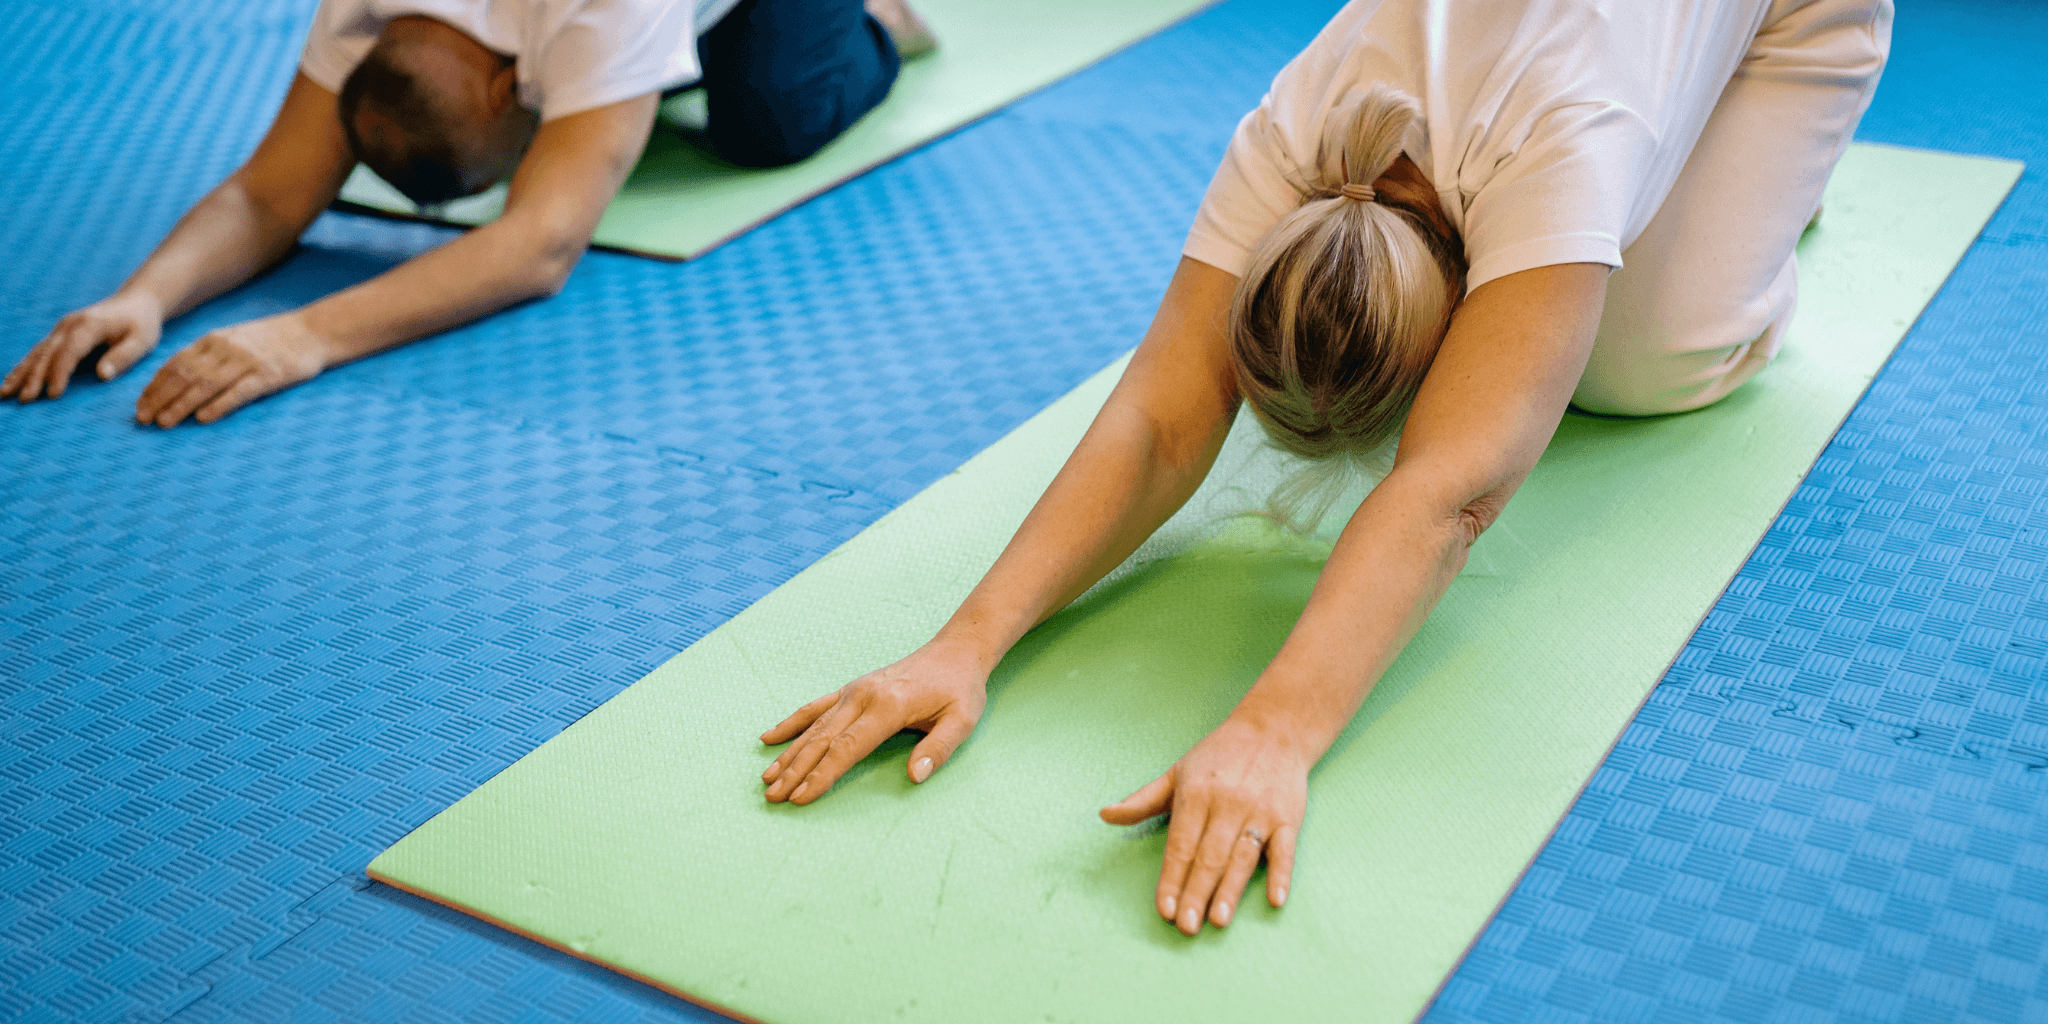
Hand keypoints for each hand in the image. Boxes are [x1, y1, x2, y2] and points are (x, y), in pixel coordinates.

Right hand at [3, 293, 164, 401]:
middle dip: (34, 377)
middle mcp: (70, 325)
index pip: (70, 352)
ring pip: (37, 353)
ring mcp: (62, 328)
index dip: (60, 373)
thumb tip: (102, 375)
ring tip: (5, 393)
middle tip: (25, 400)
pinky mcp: (60, 334)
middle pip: (48, 353)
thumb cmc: (141, 324)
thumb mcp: (142, 341)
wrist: (136, 302)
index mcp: (89, 325)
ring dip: (21, 373)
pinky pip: (38, 352)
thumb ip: (123, 357)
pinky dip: (24, 367)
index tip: (53, 394)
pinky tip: (11, 381)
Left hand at [134, 313, 327, 426]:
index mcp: (213, 340)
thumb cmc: (273, 341)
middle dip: (160, 398)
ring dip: (181, 405)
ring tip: (165, 422)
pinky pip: (238, 392)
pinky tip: (203, 418)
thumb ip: (210, 356)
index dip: (155, 386)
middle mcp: (225, 349)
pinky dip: (219, 405)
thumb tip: (180, 380)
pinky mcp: (268, 375)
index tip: (140, 406)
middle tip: (144, 419)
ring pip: (205, 384)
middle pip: (185, 375)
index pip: (175, 364)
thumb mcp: (236, 339)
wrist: (313, 331)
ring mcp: (246, 361)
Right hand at [760, 639, 990, 803]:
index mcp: (888, 707)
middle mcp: (863, 696)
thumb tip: (915, 776)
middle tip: (772, 797)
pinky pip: (815, 707)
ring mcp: (854, 690)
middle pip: (822, 740)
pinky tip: (769, 736)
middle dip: (795, 770)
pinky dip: (791, 722)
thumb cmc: (960, 689)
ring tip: (767, 778)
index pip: (846, 748)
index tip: (801, 798)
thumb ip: (938, 749)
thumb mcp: (962, 720)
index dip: (821, 775)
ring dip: (789, 753)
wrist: (955, 651)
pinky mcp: (852, 688)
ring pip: (814, 726)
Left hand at [1100, 713, 1310, 934]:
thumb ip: (1142, 799)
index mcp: (1196, 794)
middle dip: (1195, 893)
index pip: (1181, 845)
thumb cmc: (1219, 755)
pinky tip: (1275, 900)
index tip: (1164, 908)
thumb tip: (1105, 815)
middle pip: (1209, 857)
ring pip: (1242, 857)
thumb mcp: (1177, 772)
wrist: (1274, 730)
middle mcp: (1227, 804)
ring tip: (1218, 919)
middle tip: (1186, 926)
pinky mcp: (1288, 817)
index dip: (1171, 878)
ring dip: (1230, 890)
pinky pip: (1285, 850)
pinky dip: (1281, 875)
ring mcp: (1260, 812)